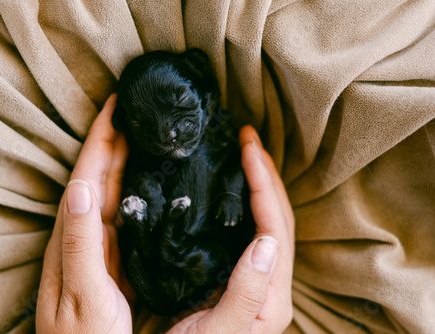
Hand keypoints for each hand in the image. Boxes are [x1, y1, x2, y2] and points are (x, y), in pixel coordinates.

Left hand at [36, 94, 133, 332]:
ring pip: (114, 193)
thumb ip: (80, 243)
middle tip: (137, 111)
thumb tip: (82, 186)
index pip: (87, 176)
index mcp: (75, 236)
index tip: (115, 106)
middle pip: (102, 177)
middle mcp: (85, 235)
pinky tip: (149, 187)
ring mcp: (100, 247)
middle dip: (117, 141)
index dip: (101, 140)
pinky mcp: (113, 260)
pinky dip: (136, 193)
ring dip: (126, 162)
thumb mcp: (82, 294)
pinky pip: (126, 215)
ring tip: (145, 136)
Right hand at [167, 125, 294, 333]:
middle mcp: (272, 281)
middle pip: (278, 216)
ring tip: (242, 153)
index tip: (247, 147)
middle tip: (247, 138)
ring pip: (267, 219)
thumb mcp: (219, 330)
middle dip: (265, 172)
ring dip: (258, 183)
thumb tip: (267, 243)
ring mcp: (259, 277)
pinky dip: (244, 201)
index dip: (263, 183)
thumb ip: (247, 292)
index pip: (276, 225)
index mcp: (272, 293)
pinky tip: (230, 188)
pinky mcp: (241, 275)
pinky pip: (250, 228)